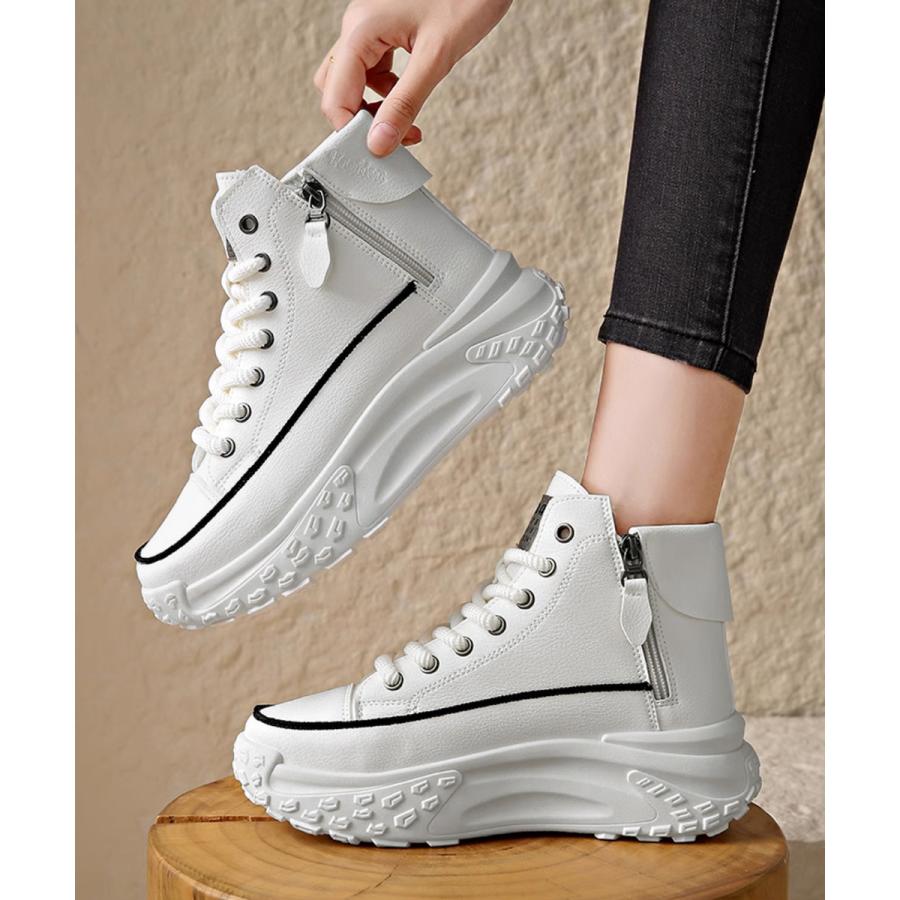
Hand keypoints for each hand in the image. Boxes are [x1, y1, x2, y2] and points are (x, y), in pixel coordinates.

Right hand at [315, 0, 512, 155]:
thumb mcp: (435, 58)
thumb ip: (405, 104)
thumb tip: (380, 143)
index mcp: (361, 30)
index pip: (335, 96)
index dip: (351, 130)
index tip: (376, 149)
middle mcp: (358, 25)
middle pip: (336, 88)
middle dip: (359, 118)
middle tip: (391, 136)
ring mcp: (369, 24)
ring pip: (353, 79)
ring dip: (373, 105)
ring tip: (406, 119)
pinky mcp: (384, 27)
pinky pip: (371, 66)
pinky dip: (385, 89)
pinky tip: (409, 94)